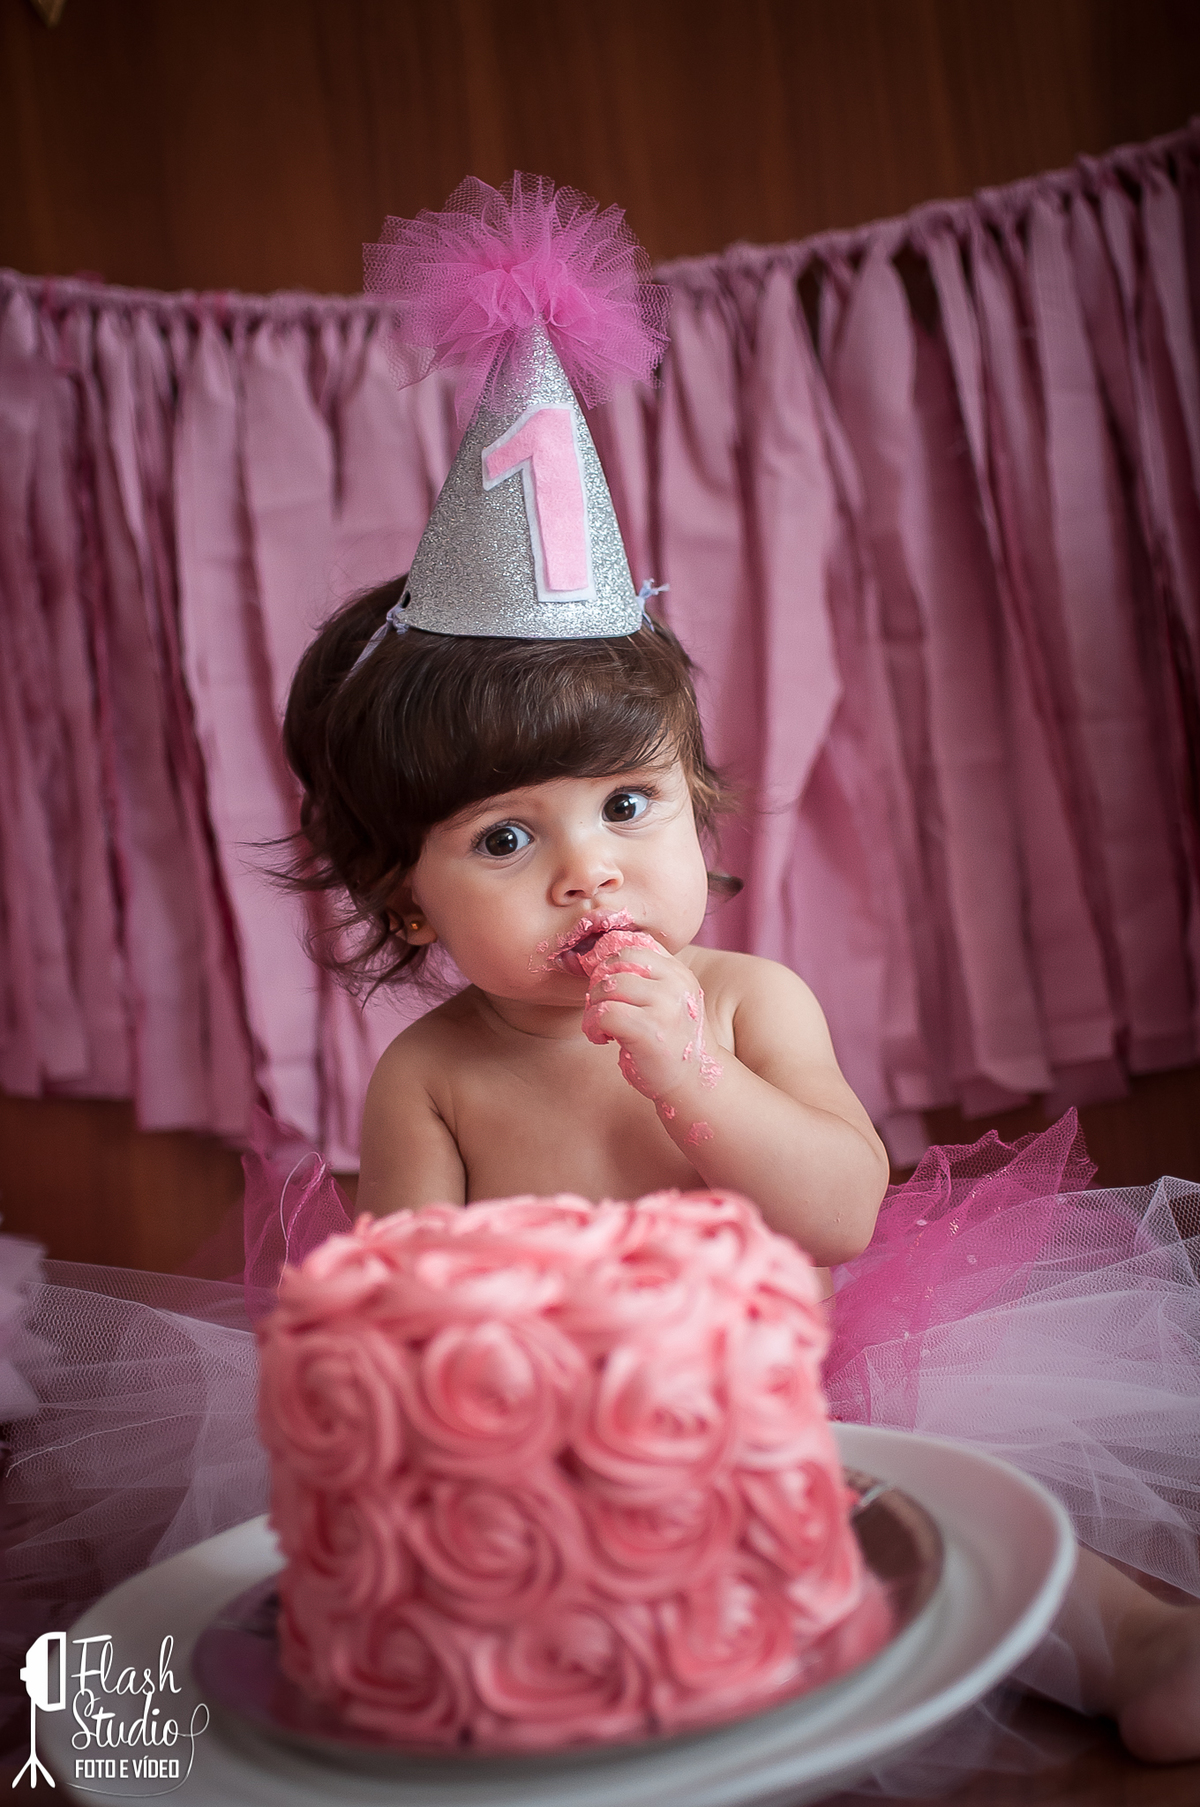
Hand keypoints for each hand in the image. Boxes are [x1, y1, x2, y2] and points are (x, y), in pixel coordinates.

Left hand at [579, 930, 721, 1108]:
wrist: (695, 1081)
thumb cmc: (670, 1041)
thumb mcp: (665, 999)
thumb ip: (643, 975)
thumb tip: (592, 953)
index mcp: (678, 971)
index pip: (635, 942)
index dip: (608, 957)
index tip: (601, 980)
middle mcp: (676, 982)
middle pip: (618, 959)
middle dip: (598, 981)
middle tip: (600, 1006)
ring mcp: (665, 1005)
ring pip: (607, 985)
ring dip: (593, 1006)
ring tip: (601, 1025)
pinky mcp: (650, 1030)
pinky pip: (604, 1013)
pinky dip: (592, 1026)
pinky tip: (602, 1038)